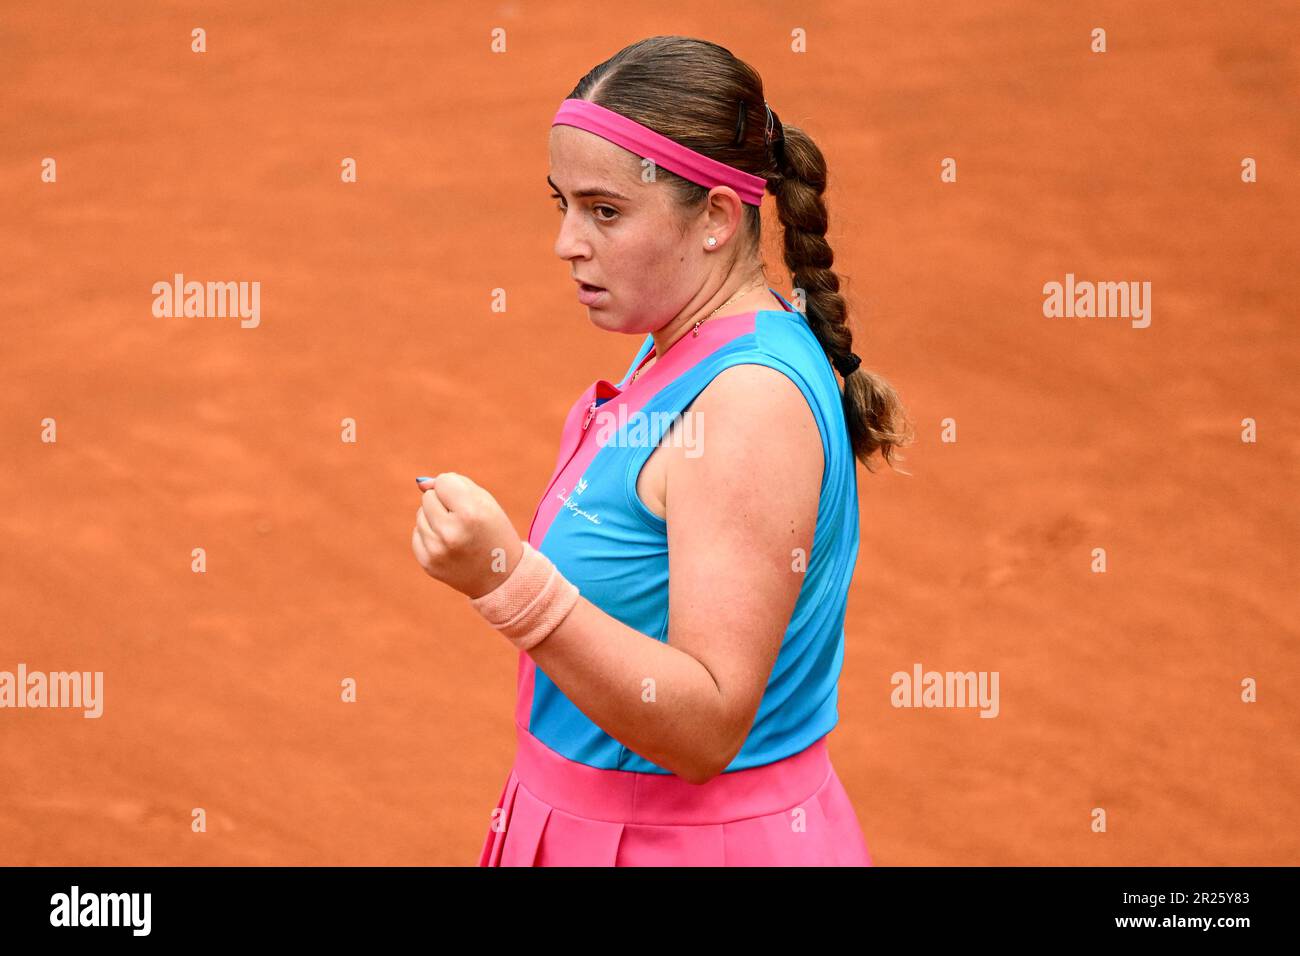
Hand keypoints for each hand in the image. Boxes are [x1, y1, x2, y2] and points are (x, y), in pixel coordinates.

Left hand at [411, 473, 523, 598]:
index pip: (443, 481)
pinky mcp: (428, 563)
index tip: (469, 504)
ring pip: (420, 515)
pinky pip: (417, 534)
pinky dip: (431, 536)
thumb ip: (456, 484)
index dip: (456, 489)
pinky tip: (449, 546)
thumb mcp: (486, 503)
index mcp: (470, 514)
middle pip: (428, 497)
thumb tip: (421, 484)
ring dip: (436, 519)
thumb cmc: (494, 533)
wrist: (502, 578)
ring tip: (458, 534)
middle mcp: (451, 533)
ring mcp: (437, 551)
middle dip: (444, 503)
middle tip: (464, 521)